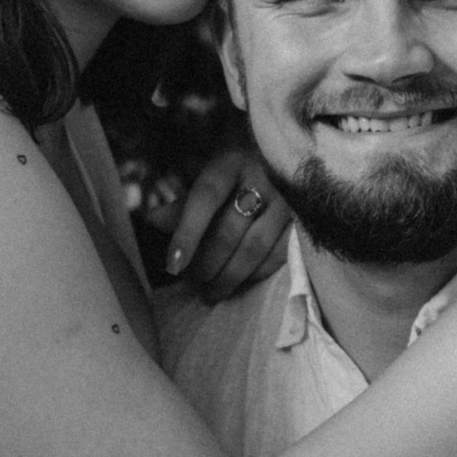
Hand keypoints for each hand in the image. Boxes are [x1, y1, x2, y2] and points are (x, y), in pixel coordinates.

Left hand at [149, 137, 292, 300]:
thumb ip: (184, 204)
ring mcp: (287, 199)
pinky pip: (278, 256)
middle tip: (194, 283)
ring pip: (254, 247)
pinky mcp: (304, 221)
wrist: (286, 166)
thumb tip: (153, 219)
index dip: (187, 233)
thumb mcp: (210, 182)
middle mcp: (262, 176)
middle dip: (207, 264)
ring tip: (211, 293)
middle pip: (228, 230)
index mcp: (231, 163)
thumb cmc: (238, 178)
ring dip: (228, 277)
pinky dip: (255, 276)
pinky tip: (240, 285)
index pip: (204, 197)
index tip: (173, 265)